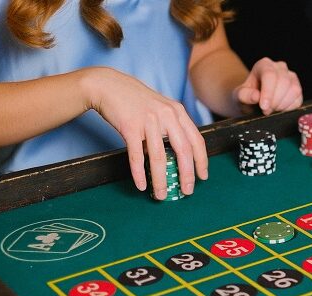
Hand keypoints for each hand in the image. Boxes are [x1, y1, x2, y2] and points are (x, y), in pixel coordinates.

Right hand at [82, 67, 207, 199]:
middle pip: (183, 151)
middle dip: (187, 174)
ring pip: (159, 157)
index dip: (201, 161)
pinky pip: (136, 155)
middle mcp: (166, 115)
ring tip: (161, 195)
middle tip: (187, 191)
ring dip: (161, 180)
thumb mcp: (161, 108)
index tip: (203, 176)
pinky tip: (141, 185)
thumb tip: (180, 154)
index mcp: (177, 112)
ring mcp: (148, 121)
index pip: (197, 140)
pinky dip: (139, 173)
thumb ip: (172, 127)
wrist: (108, 85)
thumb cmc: (136, 100)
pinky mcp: (130, 127)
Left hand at [235, 58, 302, 114]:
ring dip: (282, 105)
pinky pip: (298, 100)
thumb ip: (245, 96)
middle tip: (265, 111)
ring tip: (271, 110)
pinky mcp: (297, 89)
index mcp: (264, 65)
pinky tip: (278, 109)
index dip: (268, 92)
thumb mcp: (239, 96)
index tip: (264, 107)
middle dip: (275, 100)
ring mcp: (291, 77)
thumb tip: (256, 96)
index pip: (270, 75)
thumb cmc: (247, 96)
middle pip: (283, 82)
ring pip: (294, 90)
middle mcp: (280, 67)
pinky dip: (288, 108)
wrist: (253, 101)